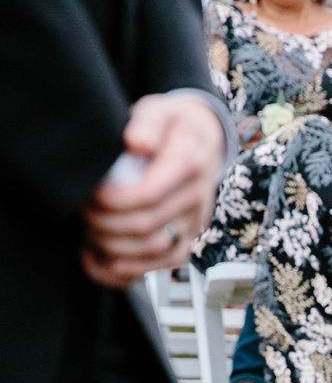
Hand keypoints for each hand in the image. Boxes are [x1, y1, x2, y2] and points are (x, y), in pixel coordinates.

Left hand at [80, 94, 223, 287]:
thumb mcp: (158, 110)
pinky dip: (123, 271)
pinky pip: (157, 269)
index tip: (90, 191)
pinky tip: (97, 257)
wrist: (199, 140)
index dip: (111, 200)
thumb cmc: (170, 125)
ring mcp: (192, 223)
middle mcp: (195, 197)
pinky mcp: (185, 241)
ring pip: (151, 252)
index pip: (147, 195)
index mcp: (189, 164)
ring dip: (111, 245)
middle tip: (82, 207)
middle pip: (145, 226)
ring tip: (89, 228)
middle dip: (103, 222)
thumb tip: (137, 142)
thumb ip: (147, 122)